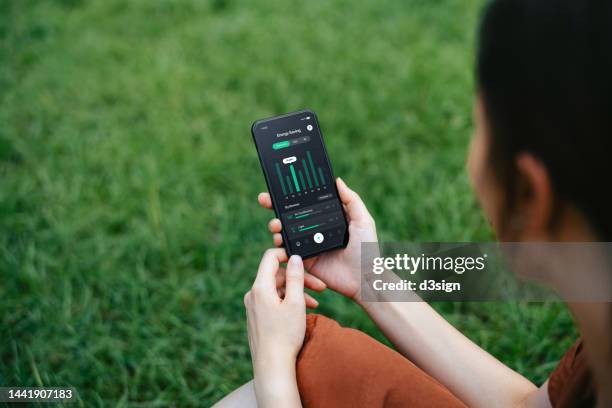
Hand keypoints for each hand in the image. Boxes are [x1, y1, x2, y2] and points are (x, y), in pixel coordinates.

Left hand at [244, 249, 305, 406]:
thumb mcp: (295, 302)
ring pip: (276, 290)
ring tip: (315, 303)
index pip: (270, 257)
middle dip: (298, 278)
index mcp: (260, 287)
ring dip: (296, 292)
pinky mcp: (256, 317)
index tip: (303, 260)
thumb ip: (295, 277)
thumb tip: (295, 257)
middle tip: (320, 287)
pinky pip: (272, 302)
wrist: (272, 366)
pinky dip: (287, 302)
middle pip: (276, 275)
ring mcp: (253, 307)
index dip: (287, 254)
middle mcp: (252, 295)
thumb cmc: (285, 335)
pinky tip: (302, 311)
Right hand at [258, 178, 377, 302]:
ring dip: (276, 225)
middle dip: (275, 206)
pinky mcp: (304, 260)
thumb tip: (337, 180)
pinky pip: (288, 251)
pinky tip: (278, 241)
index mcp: (328, 218)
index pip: (307, 203)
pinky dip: (280, 245)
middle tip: (265, 199)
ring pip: (286, 232)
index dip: (293, 195)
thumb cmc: (367, 249)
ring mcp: (309, 245)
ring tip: (276, 225)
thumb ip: (351, 200)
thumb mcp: (363, 220)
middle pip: (291, 215)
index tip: (280, 186)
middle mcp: (316, 229)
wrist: (363, 279)